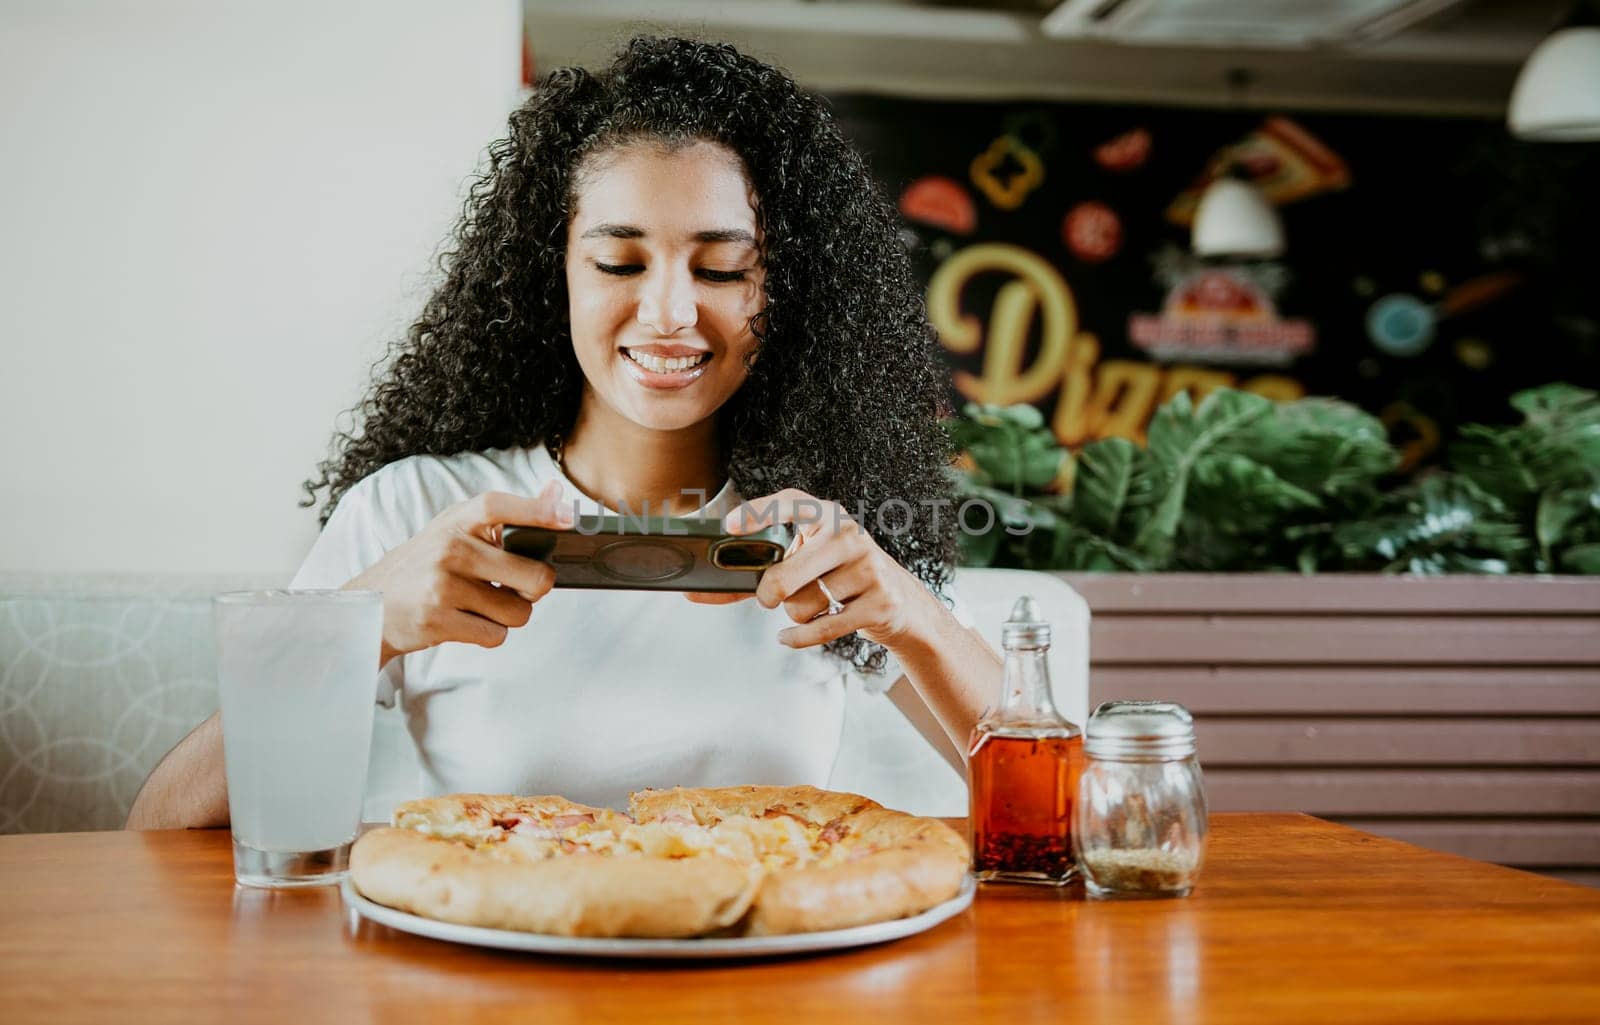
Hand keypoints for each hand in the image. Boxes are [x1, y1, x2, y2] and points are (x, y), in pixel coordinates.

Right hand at [346, 481, 573, 665]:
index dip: (537, 510)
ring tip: (480, 605)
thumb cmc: (424, 566)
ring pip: (518, 611)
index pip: (498, 507)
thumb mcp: (457, 531)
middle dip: (534, 590)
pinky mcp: (437, 620)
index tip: (569, 518)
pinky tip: (466, 621)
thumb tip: (558, 491)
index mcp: (456, 521)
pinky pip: (496, 635)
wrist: (370, 605)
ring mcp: (442, 585)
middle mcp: (449, 548)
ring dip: (508, 615)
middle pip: (533, 575)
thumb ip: (509, 516)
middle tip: (514, 587)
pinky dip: (489, 634)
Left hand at [718, 488, 937, 649]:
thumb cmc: (840, 577)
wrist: (901, 603)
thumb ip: (758, 572)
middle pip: (786, 574)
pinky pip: (822, 628)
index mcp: (829, 516)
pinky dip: (799, 637)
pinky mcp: (878, 602)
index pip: (792, 502)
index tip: (730, 525)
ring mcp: (868, 568)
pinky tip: (788, 637)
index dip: (760, 511)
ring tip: (814, 605)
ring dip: (798, 615)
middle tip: (768, 598)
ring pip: (802, 605)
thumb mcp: (809, 562)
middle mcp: (849, 535)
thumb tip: (698, 591)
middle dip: (769, 594)